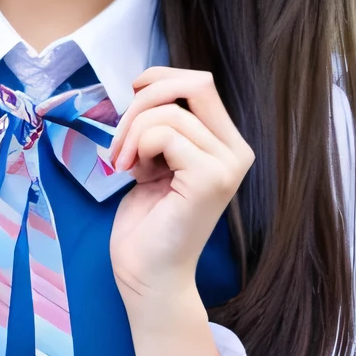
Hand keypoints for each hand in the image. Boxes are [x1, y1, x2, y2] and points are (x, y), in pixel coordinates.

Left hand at [107, 67, 253, 320]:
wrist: (147, 275)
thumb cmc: (147, 223)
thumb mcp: (156, 159)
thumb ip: (164, 126)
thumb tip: (146, 88)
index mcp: (225, 143)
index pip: (199, 82)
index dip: (158, 79)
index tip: (130, 99)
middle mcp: (235, 151)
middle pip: (193, 84)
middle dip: (143, 101)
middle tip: (121, 140)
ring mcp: (227, 165)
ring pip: (169, 112)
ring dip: (131, 133)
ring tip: (125, 165)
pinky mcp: (210, 178)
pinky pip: (163, 133)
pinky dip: (137, 147)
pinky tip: (134, 174)